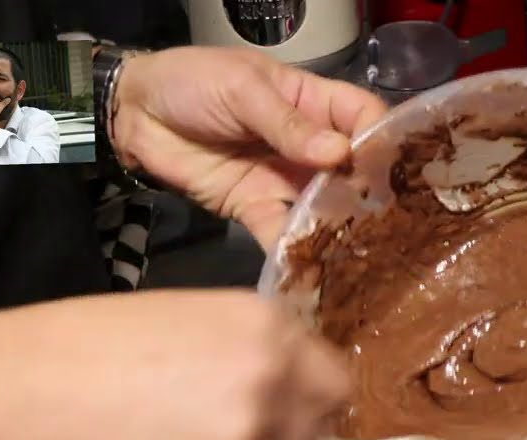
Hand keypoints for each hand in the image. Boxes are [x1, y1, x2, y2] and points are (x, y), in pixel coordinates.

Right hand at [18, 290, 349, 439]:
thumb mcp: (195, 315)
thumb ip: (260, 351)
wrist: (24, 395)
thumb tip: (294, 386)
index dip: (309, 402)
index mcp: (269, 339)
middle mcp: (269, 400)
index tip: (286, 410)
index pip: (336, 389)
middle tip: (216, 434)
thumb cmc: (95, 344)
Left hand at [109, 46, 386, 250]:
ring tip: (361, 253)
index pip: (363, 118)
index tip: (392, 167)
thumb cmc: (192, 82)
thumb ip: (288, 124)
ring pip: (324, 208)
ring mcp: (285, 181)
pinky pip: (281, 232)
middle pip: (352, 171)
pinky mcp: (256, 209)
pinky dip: (294, 252)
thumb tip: (338, 154)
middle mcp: (308, 147)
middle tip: (387, 223)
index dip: (382, 141)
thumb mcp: (242, 89)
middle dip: (369, 196)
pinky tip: (313, 269)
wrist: (134, 112)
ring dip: (340, 229)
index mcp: (313, 104)